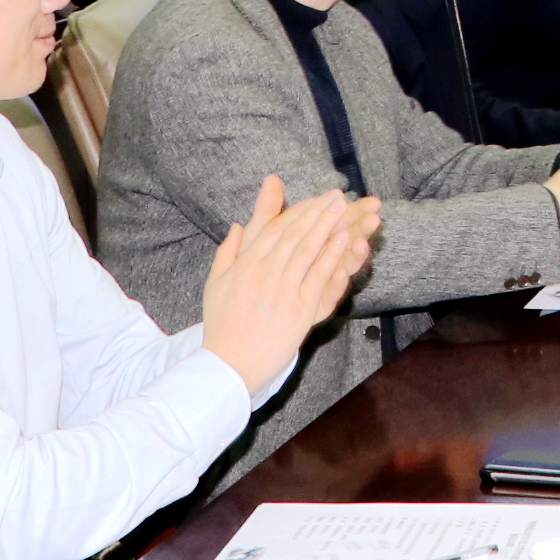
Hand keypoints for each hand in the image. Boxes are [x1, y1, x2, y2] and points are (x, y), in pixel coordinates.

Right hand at [200, 175, 381, 393]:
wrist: (230, 364)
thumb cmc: (223, 325)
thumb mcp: (215, 284)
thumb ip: (227, 252)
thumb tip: (237, 225)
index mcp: (244, 265)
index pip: (275, 230)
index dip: (298, 211)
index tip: (316, 199)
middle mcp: (264, 273)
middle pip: (295, 235)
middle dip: (317, 212)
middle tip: (336, 195)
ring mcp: (283, 290)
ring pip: (308, 250)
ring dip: (327, 225)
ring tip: (343, 207)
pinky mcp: (299, 309)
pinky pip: (318, 277)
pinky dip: (332, 256)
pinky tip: (344, 239)